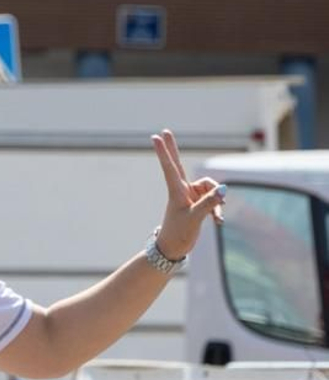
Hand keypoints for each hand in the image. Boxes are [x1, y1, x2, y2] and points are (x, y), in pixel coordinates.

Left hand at [151, 129, 224, 259]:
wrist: (173, 249)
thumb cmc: (178, 234)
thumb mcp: (195, 219)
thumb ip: (209, 203)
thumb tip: (223, 189)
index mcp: (176, 191)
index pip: (170, 167)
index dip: (164, 152)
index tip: (156, 137)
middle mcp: (182, 190)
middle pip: (178, 164)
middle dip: (172, 148)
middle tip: (164, 131)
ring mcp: (189, 195)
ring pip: (209, 187)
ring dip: (216, 200)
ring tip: (216, 217)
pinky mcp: (197, 201)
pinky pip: (213, 199)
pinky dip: (217, 208)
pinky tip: (218, 221)